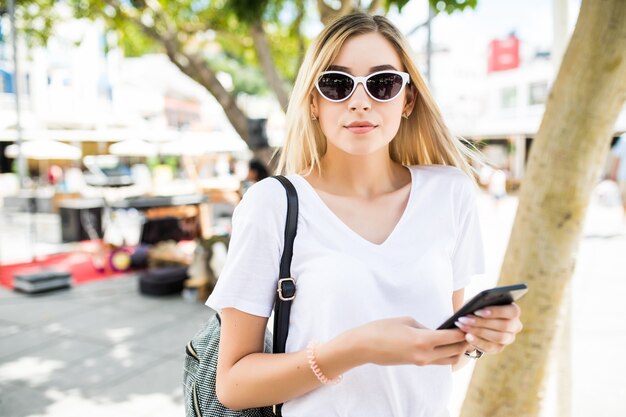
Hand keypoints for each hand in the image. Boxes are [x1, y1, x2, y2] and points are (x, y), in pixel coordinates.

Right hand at [351, 317, 470, 366]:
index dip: (464, 331)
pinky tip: (446, 343)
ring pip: (449, 360)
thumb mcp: (406, 320)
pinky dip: (446, 353)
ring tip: (460, 338)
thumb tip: (435, 331)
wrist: (364, 346)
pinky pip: (438, 361)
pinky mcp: (416, 363)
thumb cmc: (382, 329)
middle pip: (455, 351)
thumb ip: (424, 326)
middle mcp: (425, 355)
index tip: (469, 322)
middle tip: (470, 330)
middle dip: (465, 342)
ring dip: (457, 350)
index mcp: (424, 340)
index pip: (453, 338)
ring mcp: (421, 361)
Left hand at [454, 303, 522, 354]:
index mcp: (513, 311)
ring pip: (498, 337)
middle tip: (464, 319)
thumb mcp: (477, 303)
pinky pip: (490, 347)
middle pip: (504, 326)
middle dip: (482, 322)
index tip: (477, 311)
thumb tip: (472, 308)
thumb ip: (478, 304)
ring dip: (478, 332)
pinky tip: (467, 336)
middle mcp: (515, 326)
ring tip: (463, 326)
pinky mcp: (499, 348)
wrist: (474, 322)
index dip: (496, 311)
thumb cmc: (477, 308)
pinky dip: (477, 341)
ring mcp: (509, 338)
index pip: (512, 311)